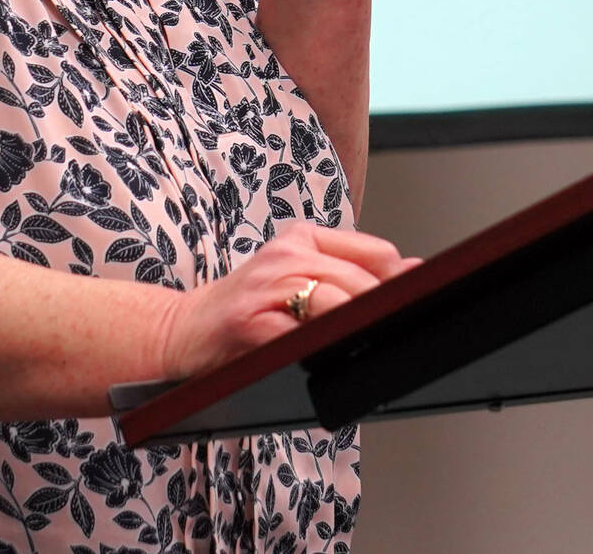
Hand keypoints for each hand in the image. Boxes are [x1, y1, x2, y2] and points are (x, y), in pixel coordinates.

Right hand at [156, 223, 420, 378]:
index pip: (375, 253)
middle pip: (361, 281)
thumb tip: (412, 270)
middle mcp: (286, 253)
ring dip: (353, 329)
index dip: (398, 286)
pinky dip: (319, 346)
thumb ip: (349, 272)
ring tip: (356, 347)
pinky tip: (322, 355)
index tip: (410, 309)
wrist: (179, 331)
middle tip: (390, 336)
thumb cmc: (244, 311)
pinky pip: (300, 332)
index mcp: (301, 238)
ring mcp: (267, 285)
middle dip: (380, 313)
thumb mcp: (296, 278)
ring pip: (336, 301)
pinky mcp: (251, 320)